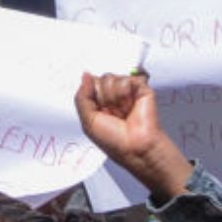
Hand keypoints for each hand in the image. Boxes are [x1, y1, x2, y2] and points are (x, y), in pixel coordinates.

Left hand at [74, 71, 189, 199]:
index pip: (90, 83)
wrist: (135, 147)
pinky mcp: (140, 88)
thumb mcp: (87, 120)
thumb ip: (81, 96)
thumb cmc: (114, 140)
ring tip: (122, 112)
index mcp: (100, 103)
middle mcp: (113, 95)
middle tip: (112, 113)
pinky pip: (126, 79)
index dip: (90, 93)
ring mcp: (127, 91)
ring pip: (111, 78)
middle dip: (102, 97)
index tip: (98, 109)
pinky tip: (130, 106)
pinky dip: (125, 93)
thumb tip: (86, 74)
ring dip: (113, 98)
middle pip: (100, 79)